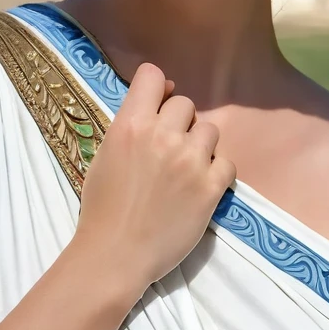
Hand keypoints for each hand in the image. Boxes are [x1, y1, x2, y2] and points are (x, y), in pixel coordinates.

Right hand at [74, 62, 236, 298]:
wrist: (115, 253)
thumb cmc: (102, 207)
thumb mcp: (105, 155)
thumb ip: (130, 126)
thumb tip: (159, 103)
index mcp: (131, 125)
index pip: (152, 76)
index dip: (157, 86)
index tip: (157, 103)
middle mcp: (162, 136)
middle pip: (185, 103)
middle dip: (179, 121)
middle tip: (168, 147)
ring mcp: (190, 161)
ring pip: (209, 130)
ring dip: (199, 145)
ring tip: (185, 168)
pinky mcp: (210, 188)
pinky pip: (226, 162)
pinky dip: (216, 172)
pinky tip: (200, 186)